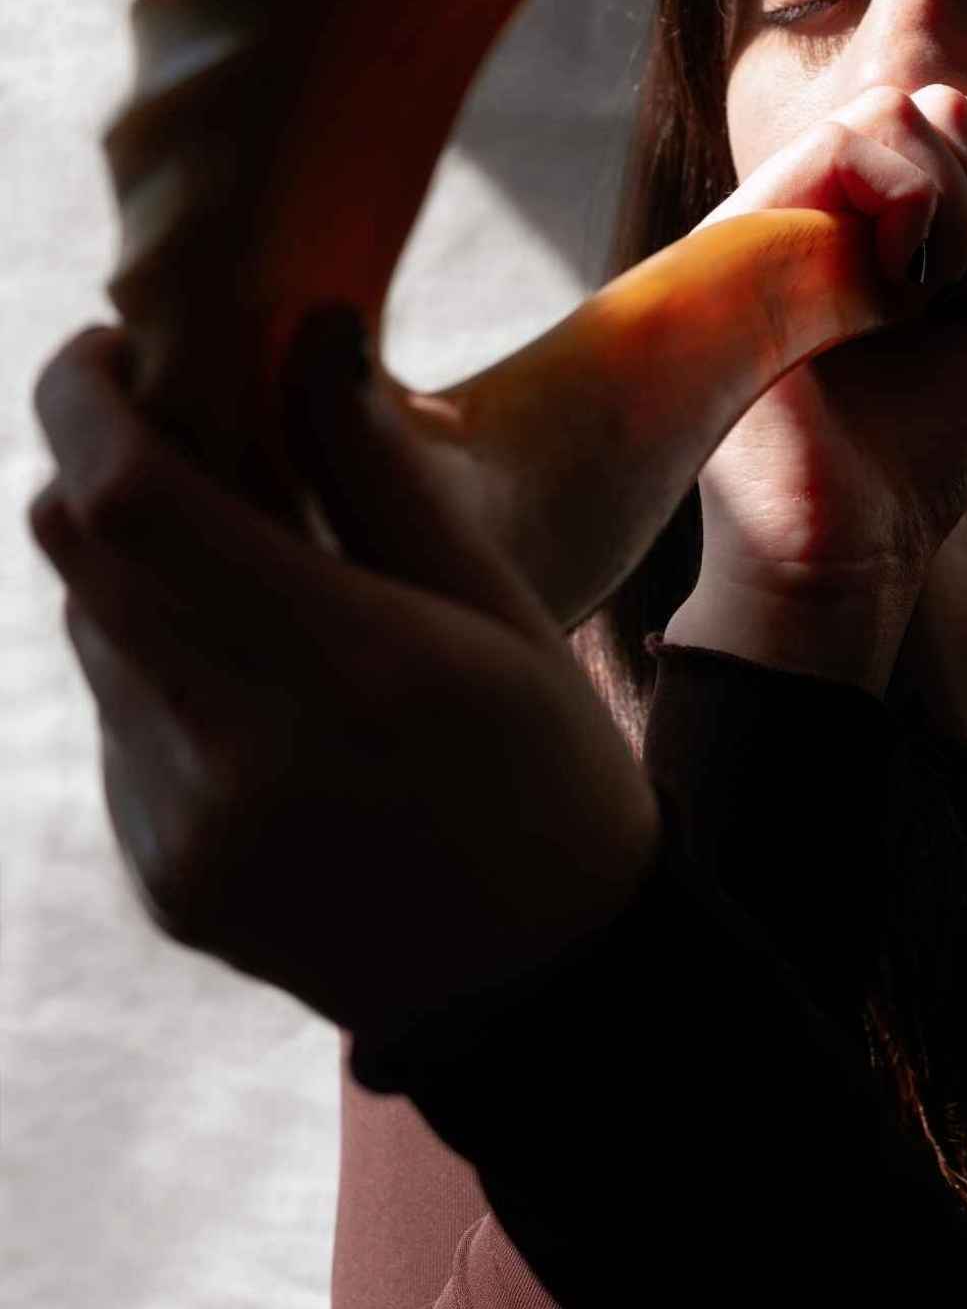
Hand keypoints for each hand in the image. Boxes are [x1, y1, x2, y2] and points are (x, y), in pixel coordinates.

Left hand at [26, 318, 661, 1043]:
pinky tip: (252, 674)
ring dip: (132, 565)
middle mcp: (238, 757)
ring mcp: (184, 832)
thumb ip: (383, 470)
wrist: (541, 979)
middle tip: (170, 422)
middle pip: (77, 556)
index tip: (108, 344)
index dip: (86, 400)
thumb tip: (307, 329)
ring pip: (87, 634)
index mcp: (349, 669)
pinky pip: (113, 722)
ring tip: (238, 557)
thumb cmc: (548, 761)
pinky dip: (153, 662)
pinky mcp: (161, 877)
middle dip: (96, 463)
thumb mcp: (501, 602)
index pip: (134, 503)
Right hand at [666, 85, 966, 692]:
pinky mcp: (750, 233)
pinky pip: (848, 140)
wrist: (845, 547)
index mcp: (870, 227)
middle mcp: (820, 209)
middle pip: (933, 103)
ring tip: (930, 293)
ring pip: (894, 107)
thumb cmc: (911, 458)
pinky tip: (897, 285)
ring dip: (960, 200)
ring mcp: (782, 215)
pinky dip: (913, 199)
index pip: (956, 126)